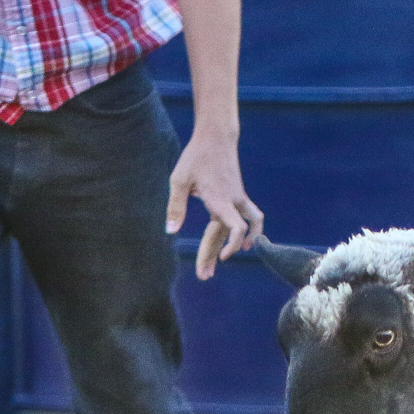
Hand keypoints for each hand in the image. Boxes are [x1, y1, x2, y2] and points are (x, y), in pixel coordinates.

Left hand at [167, 130, 265, 279]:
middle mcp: (233, 202)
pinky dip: (242, 231)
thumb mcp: (179, 180)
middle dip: (216, 255)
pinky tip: (236, 238)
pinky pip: (243, 218)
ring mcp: (237, 199)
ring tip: (227, 257)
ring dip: (236, 244)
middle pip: (230, 234)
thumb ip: (176, 207)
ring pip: (240, 227)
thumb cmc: (196, 157)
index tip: (222, 259)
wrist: (217, 137)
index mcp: (220, 200)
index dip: (231, 246)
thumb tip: (170, 233)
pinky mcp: (237, 196)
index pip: (235, 228)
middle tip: (204, 275)